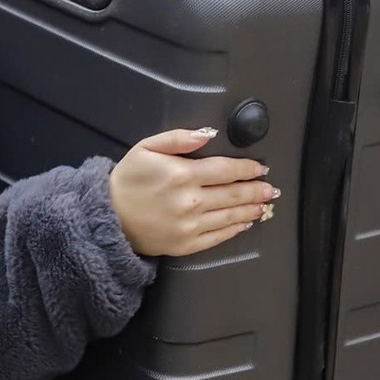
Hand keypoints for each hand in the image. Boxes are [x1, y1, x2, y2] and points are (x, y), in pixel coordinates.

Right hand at [109, 129, 277, 257]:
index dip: (247, 168)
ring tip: (264, 205)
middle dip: (256, 190)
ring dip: (250, 210)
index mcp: (183, 175)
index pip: (226, 169)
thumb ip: (179, 138)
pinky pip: (217, 238)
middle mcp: (191, 202)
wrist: (108, 217)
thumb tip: (208, 134)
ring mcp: (190, 226)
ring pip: (230, 216)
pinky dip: (234, 230)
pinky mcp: (186, 245)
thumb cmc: (128, 179)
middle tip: (271, 188)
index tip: (261, 168)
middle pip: (233, 194)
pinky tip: (245, 224)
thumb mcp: (147, 148)